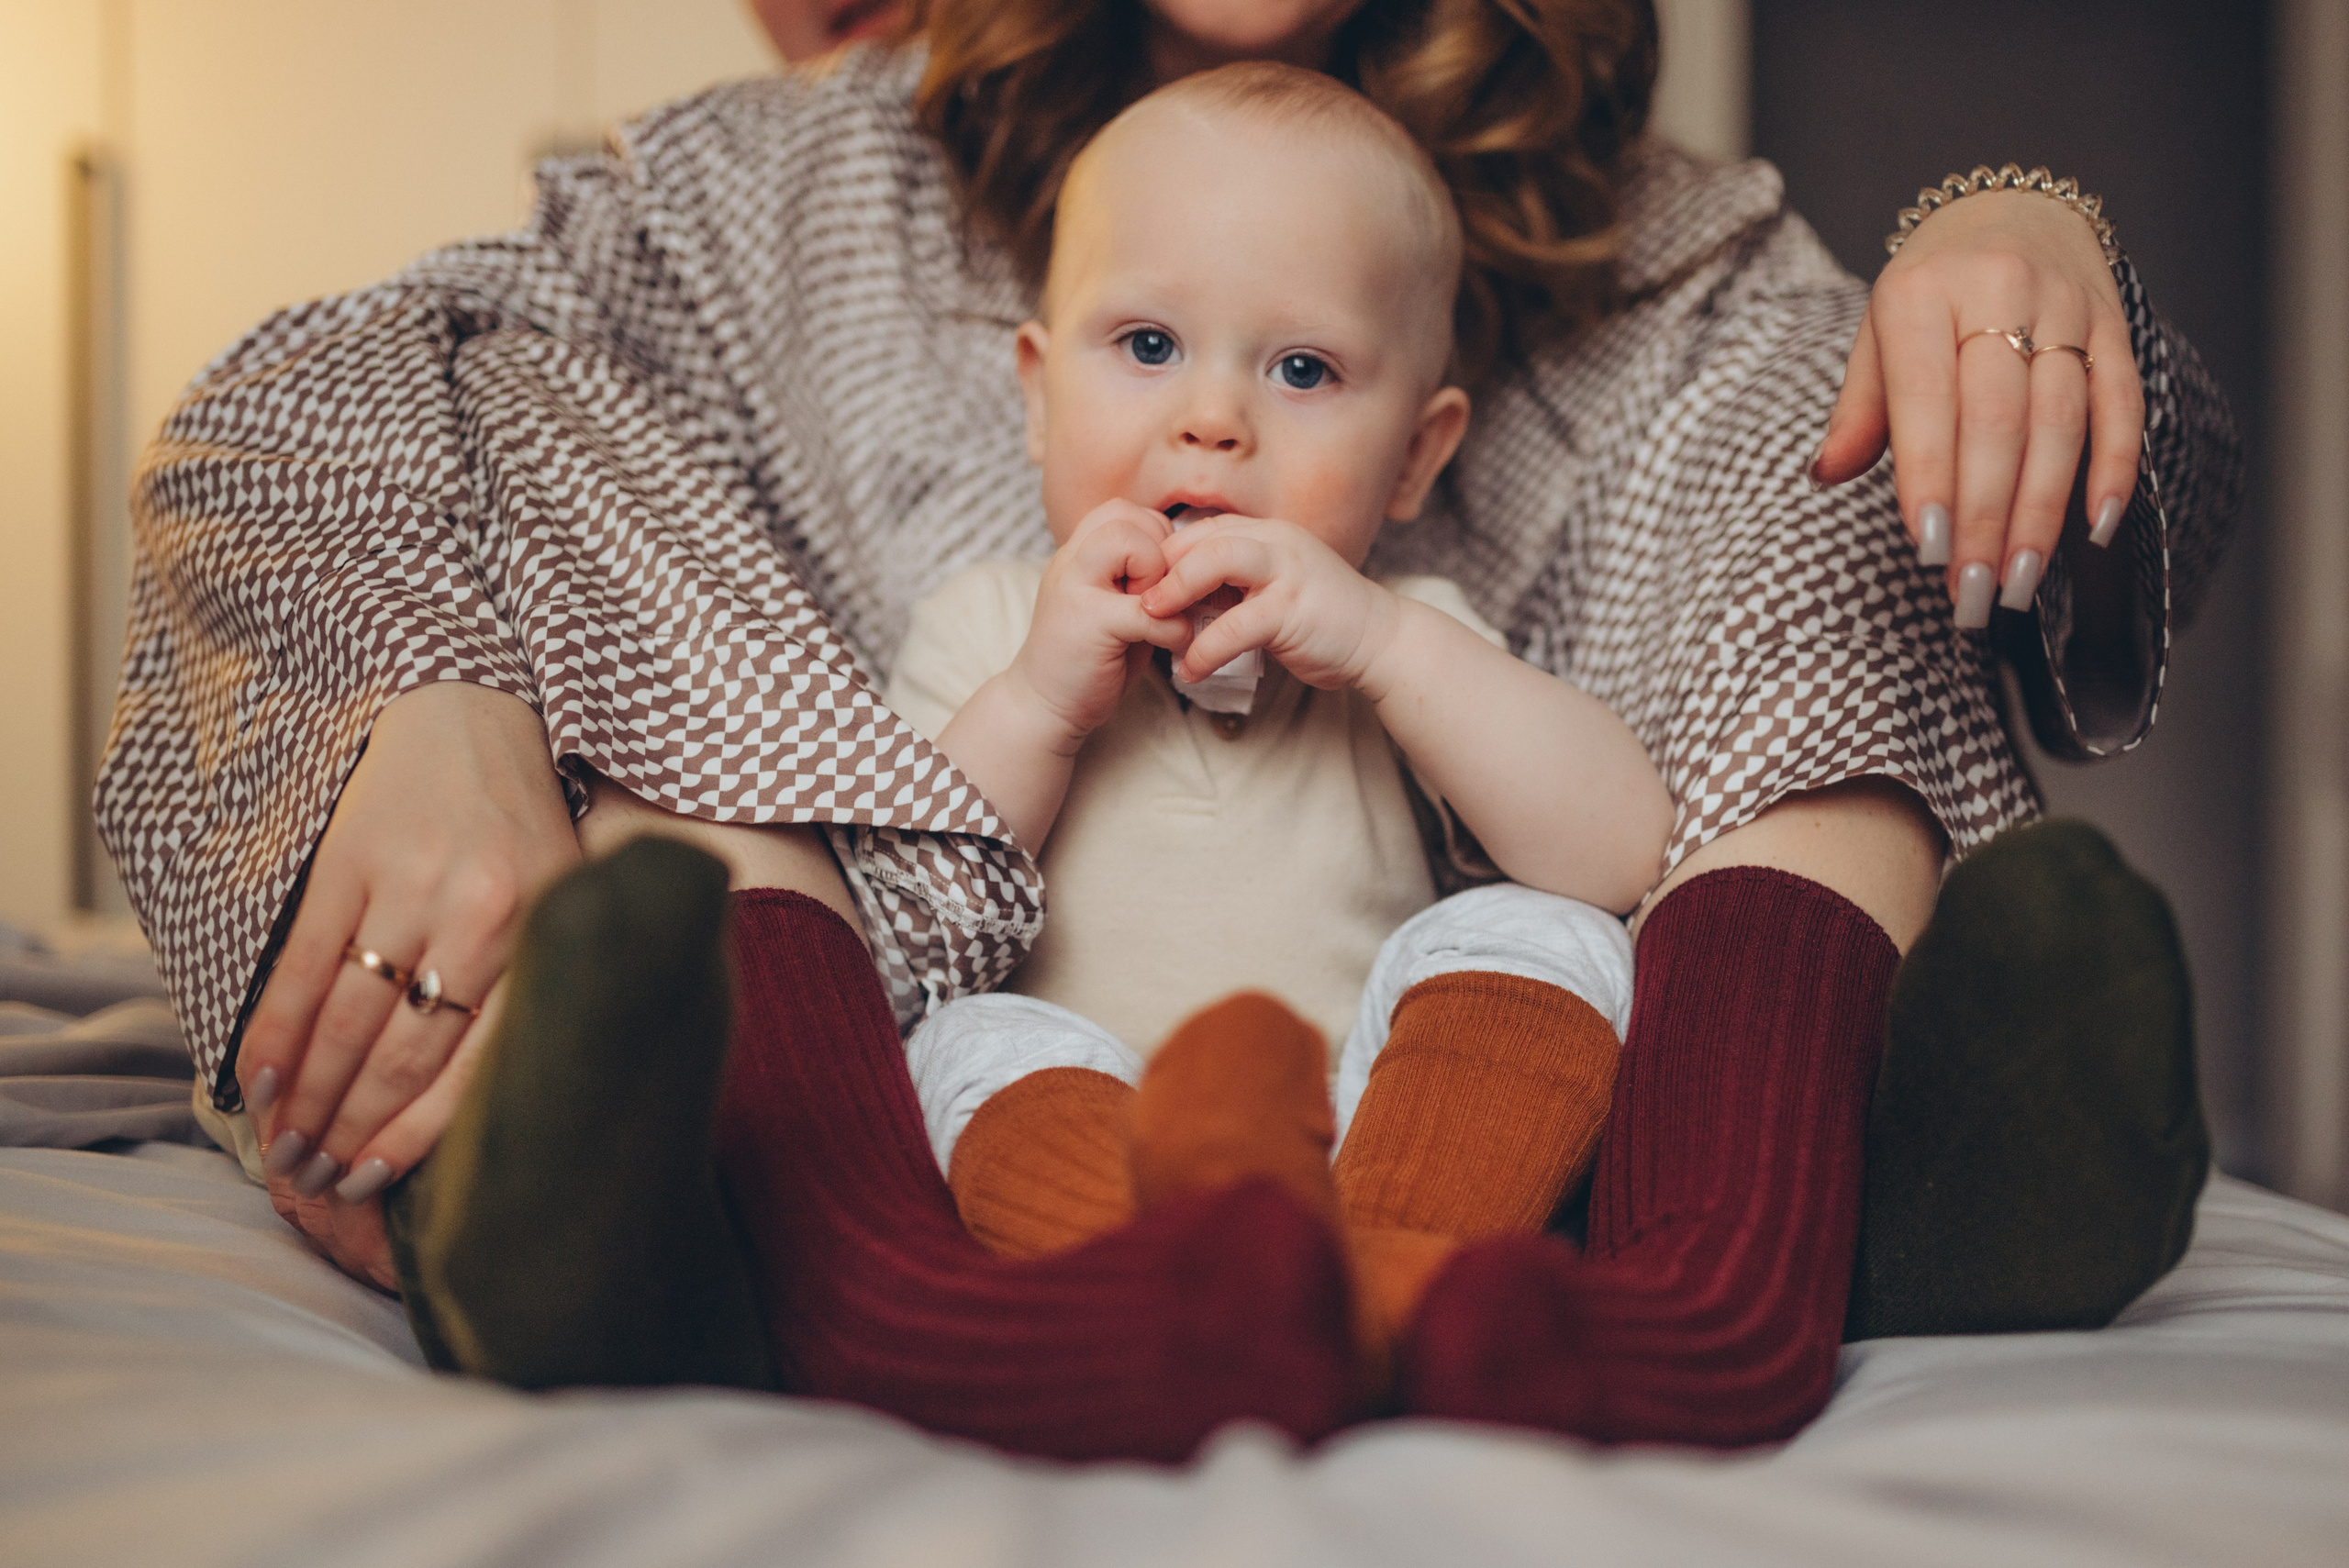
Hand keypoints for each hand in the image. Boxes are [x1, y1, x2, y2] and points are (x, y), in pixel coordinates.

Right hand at [235, 683, 577, 1252]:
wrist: (475, 721)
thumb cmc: (523, 837)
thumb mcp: (558, 909)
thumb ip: (535, 992)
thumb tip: (492, 1115)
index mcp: (545, 938)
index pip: (478, 1064)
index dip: (416, 1135)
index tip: (370, 1183)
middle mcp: (483, 914)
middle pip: (401, 1051)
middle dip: (350, 1128)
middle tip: (315, 1182)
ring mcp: (413, 885)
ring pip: (347, 1017)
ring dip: (308, 1095)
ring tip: (285, 1149)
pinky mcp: (351, 860)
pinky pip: (304, 964)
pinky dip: (277, 1030)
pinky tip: (259, 1080)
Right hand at [1006, 498, 1193, 743]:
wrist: (1042, 707)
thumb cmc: (1087, 660)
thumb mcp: (1111, 607)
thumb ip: (1139, 579)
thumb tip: (1191, 561)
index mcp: (1076, 556)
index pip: (1121, 511)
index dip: (1153, 537)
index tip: (1158, 582)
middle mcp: (1070, 563)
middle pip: (1125, 516)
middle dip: (1159, 550)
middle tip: (1161, 596)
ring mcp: (1075, 589)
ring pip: (1128, 541)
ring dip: (1160, 577)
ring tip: (1159, 612)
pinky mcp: (1091, 623)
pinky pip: (1148, 609)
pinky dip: (1173, 629)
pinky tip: (1171, 646)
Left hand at [1141, 513, 1401, 691]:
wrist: (1380, 640)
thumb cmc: (1321, 619)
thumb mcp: (1273, 589)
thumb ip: (1236, 584)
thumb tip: (1184, 596)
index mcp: (1267, 534)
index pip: (1202, 529)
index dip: (1165, 555)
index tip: (1140, 586)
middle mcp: (1275, 542)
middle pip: (1201, 537)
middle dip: (1160, 568)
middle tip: (1132, 601)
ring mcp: (1286, 571)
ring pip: (1215, 562)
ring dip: (1175, 593)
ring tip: (1150, 624)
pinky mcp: (1292, 609)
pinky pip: (1234, 625)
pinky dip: (1204, 649)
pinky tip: (1189, 671)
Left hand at [1812, 189, 2144, 626]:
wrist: (2011, 211)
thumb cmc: (1930, 295)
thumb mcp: (1878, 336)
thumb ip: (1859, 409)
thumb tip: (1826, 475)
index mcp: (1920, 294)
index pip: (1926, 400)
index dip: (1929, 479)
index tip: (1929, 550)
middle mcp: (1997, 292)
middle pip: (1997, 421)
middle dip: (1986, 516)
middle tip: (1973, 592)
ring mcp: (2064, 307)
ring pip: (2059, 421)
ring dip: (2041, 511)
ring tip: (2017, 581)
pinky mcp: (2113, 325)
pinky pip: (2121, 402)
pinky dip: (2113, 468)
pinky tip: (2094, 528)